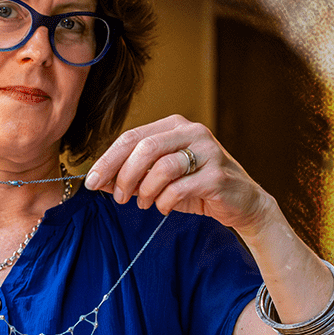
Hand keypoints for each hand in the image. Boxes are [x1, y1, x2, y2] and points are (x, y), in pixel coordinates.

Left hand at [85, 115, 272, 232]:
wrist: (242, 203)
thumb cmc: (196, 188)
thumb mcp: (159, 179)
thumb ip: (131, 175)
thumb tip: (96, 180)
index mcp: (174, 126)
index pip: (132, 137)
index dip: (108, 160)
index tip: (91, 180)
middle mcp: (192, 132)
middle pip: (145, 148)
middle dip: (123, 174)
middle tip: (117, 196)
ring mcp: (208, 152)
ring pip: (162, 167)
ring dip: (145, 190)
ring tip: (143, 203)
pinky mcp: (217, 175)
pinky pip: (179, 188)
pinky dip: (164, 201)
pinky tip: (163, 207)